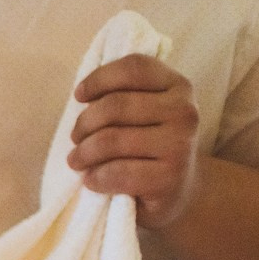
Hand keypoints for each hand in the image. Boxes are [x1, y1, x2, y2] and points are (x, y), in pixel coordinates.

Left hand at [69, 55, 200, 229]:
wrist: (178, 191)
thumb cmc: (148, 148)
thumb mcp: (142, 114)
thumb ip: (122, 96)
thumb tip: (83, 95)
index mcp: (177, 86)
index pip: (133, 68)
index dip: (99, 79)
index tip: (80, 96)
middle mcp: (184, 110)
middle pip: (114, 106)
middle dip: (83, 124)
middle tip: (76, 139)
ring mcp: (180, 144)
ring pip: (110, 140)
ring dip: (82, 153)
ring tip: (78, 161)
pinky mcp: (170, 177)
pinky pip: (116, 172)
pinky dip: (95, 178)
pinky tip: (92, 180)